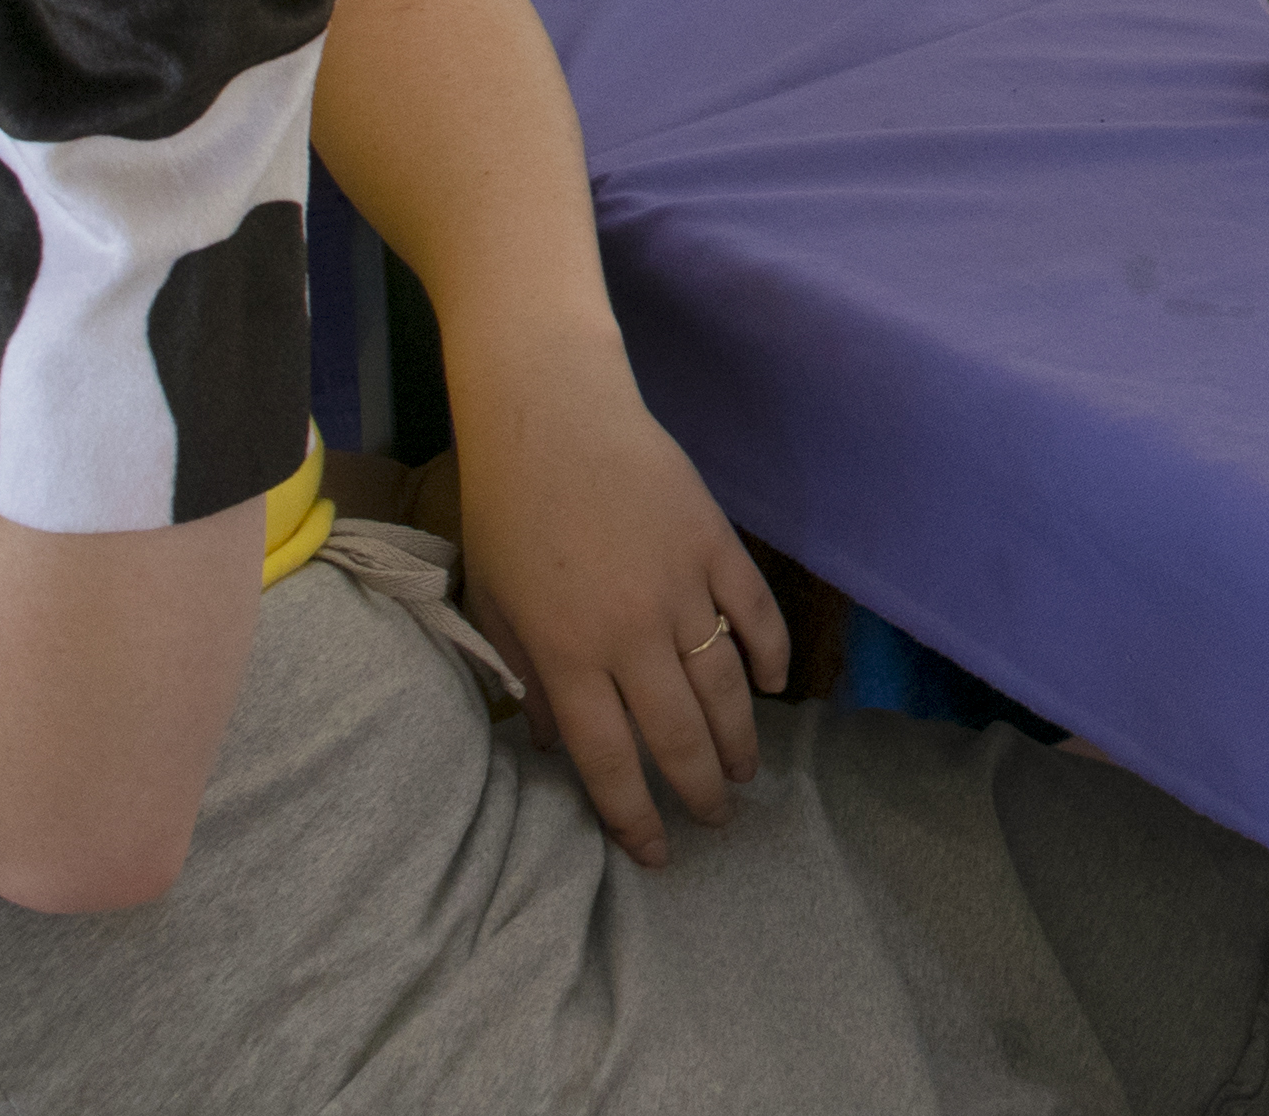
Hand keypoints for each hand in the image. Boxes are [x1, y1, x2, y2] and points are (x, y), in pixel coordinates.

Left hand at [446, 341, 786, 866]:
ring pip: (725, 686)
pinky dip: (771, 655)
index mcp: (568, 655)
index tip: (655, 851)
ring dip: (741, 739)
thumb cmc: (505, 509)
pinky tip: (775, 687)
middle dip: (700, 790)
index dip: (634, 816)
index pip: (609, 761)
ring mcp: (681, 588)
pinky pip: (754, 615)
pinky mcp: (715, 546)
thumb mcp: (493, 604)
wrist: (552, 417)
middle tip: (716, 821)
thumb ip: (526, 677)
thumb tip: (551, 743)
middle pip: (677, 736)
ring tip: (748, 773)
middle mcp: (630, 635)